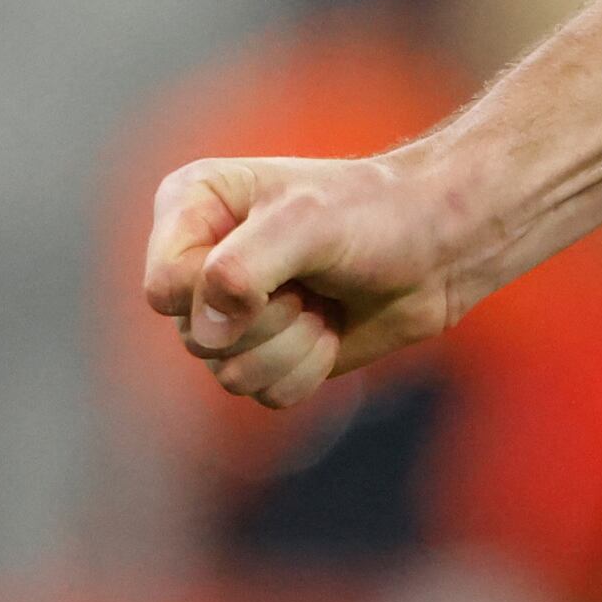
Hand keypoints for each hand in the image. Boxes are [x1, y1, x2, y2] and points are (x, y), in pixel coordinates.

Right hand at [140, 147, 508, 410]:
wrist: (437, 247)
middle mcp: (197, 260)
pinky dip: (307, 369)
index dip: (218, 295)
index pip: (165, 288)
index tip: (278, 267)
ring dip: (293, 345)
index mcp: (190, 206)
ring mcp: (226, 312)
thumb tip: (205, 335)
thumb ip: (243, 268)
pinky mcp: (261, 353)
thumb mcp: (307, 222)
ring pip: (228, 374)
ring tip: (322, 302)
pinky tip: (330, 327)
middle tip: (311, 281)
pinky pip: (263, 394)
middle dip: (269, 320)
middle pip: (195, 338)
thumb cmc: (375, 213)